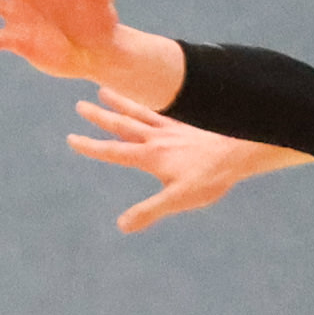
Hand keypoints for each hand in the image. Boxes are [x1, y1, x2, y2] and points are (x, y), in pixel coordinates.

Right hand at [72, 95, 292, 233]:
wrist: (242, 149)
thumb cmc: (212, 176)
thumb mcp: (179, 199)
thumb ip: (149, 211)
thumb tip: (122, 226)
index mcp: (150, 156)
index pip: (113, 151)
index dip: (90, 146)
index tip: (71, 138)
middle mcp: (157, 137)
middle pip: (122, 124)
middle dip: (100, 116)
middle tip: (80, 106)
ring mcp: (172, 126)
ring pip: (139, 110)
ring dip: (120, 101)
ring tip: (103, 89)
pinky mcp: (188, 120)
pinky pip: (163, 106)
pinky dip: (149, 99)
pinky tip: (149, 94)